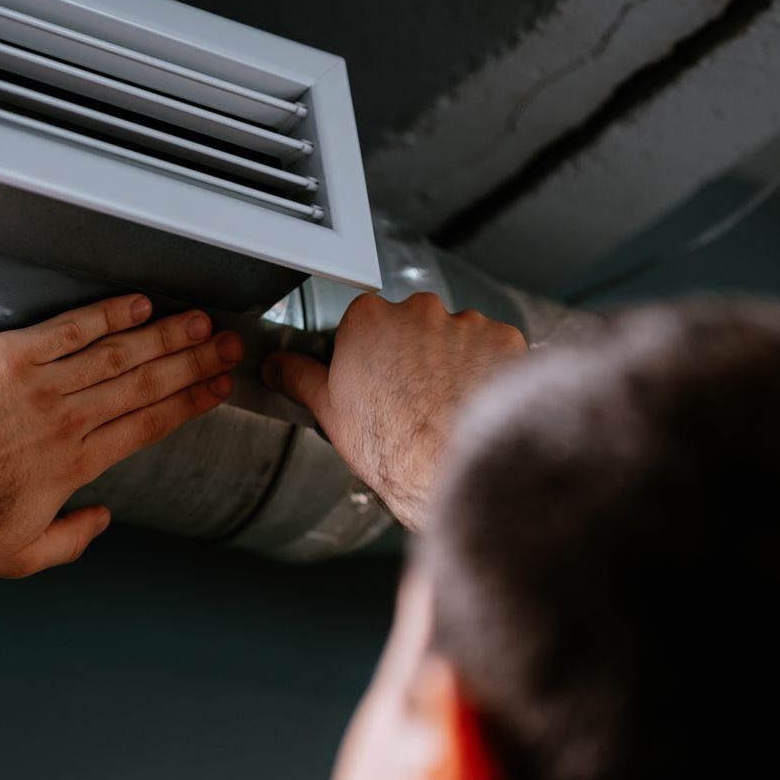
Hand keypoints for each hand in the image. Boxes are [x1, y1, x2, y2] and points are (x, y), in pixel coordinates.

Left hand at [0, 293, 242, 576]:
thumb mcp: (26, 555)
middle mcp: (69, 421)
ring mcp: (40, 386)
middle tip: (226, 347)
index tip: (216, 389)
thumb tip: (100, 519)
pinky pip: (69, 329)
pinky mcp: (7, 358)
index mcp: (77, 465)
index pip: (149, 425)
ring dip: (163, 335)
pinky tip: (136, 305)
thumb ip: (73, 539)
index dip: (189, 404)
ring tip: (198, 322)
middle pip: (146, 384)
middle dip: (193, 363)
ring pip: (117, 354)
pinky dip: (106, 314)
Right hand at [262, 292, 525, 529]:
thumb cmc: (393, 444)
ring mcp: (463, 323)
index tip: (372, 377)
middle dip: (412, 353)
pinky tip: (472, 399)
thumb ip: (298, 377)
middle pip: (412, 324)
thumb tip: (277, 366)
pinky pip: (493, 347)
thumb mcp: (329, 411)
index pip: (365, 322)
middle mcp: (418, 311)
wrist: (451, 467)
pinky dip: (486, 368)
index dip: (368, 354)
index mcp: (369, 320)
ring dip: (451, 360)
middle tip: (410, 397)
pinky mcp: (502, 339)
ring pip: (455, 335)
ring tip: (445, 404)